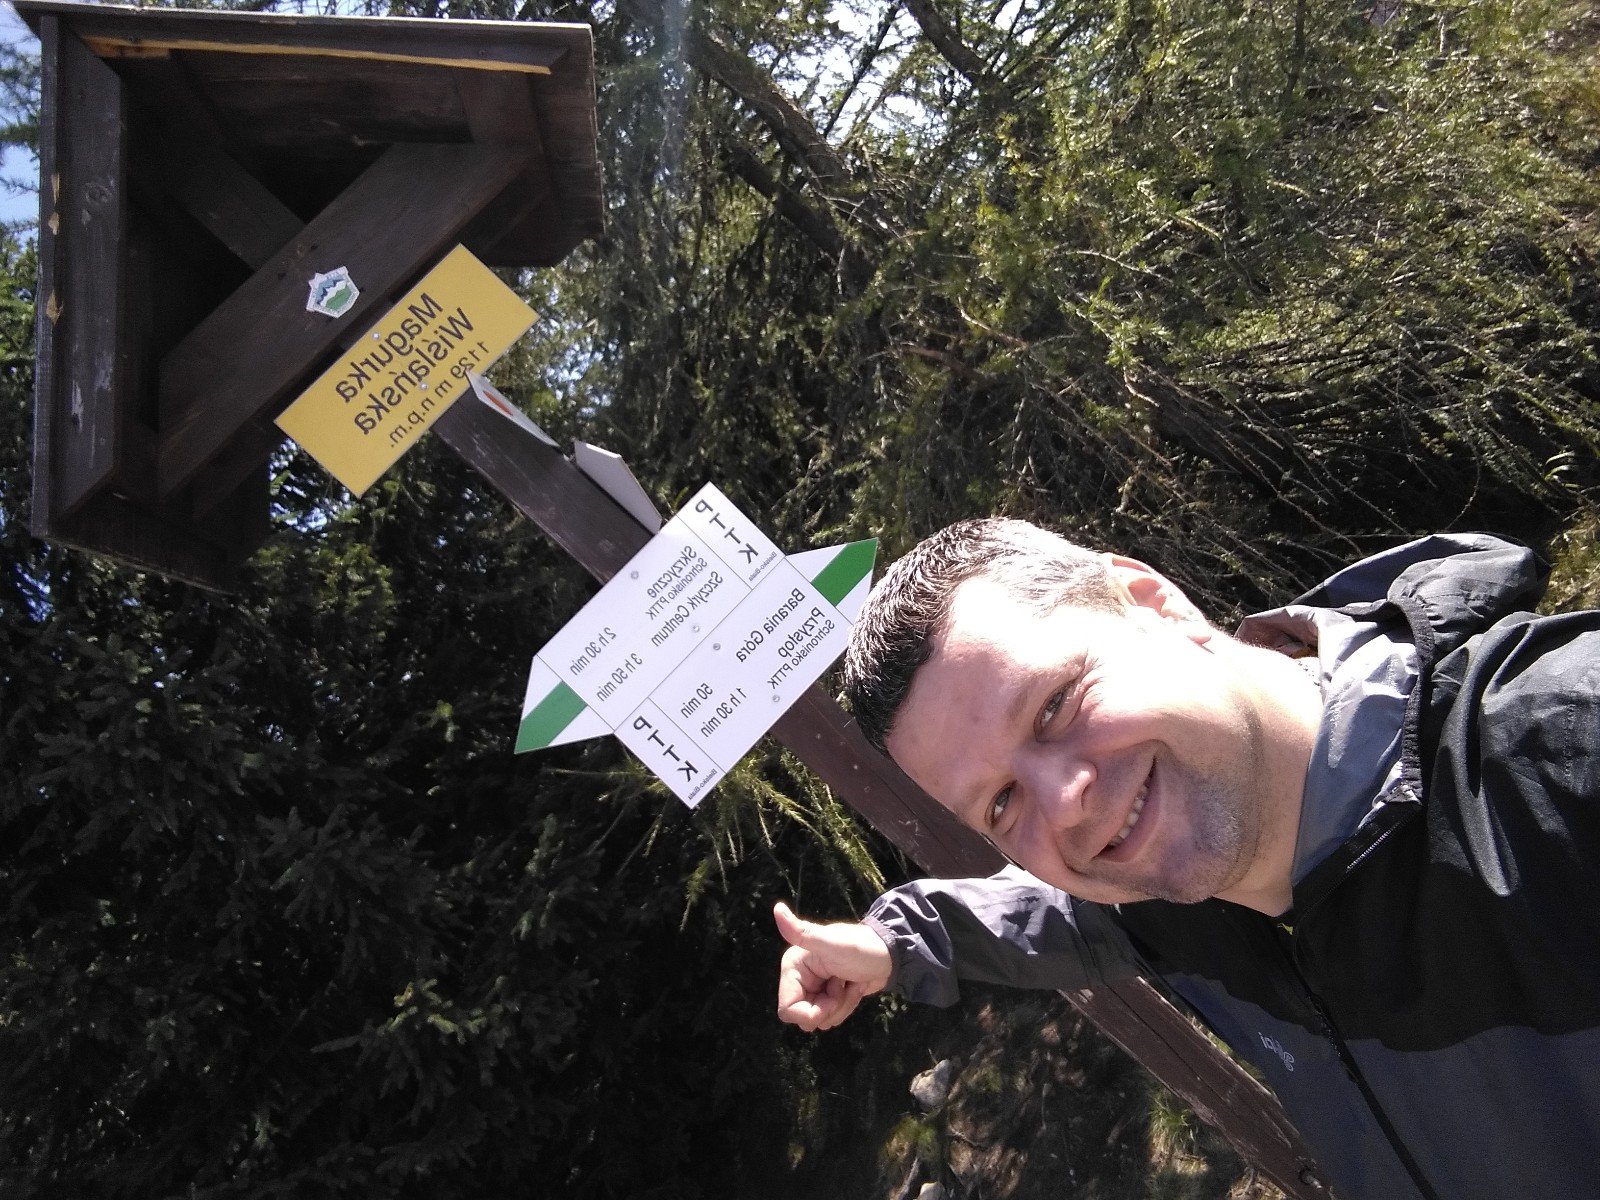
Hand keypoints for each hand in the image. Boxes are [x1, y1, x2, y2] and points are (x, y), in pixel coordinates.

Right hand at [773, 900, 892, 1031]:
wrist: (889, 954)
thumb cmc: (861, 946)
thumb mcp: (831, 943)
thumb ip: (802, 932)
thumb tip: (777, 909)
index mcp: (794, 967)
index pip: (788, 1010)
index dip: (811, 1012)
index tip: (832, 996)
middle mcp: (800, 979)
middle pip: (805, 1017)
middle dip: (830, 1008)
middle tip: (842, 985)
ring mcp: (815, 989)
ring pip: (820, 1020)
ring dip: (841, 1006)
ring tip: (850, 983)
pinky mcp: (829, 998)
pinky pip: (831, 1017)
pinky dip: (846, 1006)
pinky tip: (854, 987)